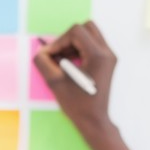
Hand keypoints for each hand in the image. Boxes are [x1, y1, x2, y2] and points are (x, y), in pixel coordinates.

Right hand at [33, 21, 117, 136]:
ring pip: (90, 35)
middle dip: (68, 38)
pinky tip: (69, 64)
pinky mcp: (107, 62)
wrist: (94, 121)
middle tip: (57, 54)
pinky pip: (92, 45)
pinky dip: (79, 49)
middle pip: (86, 28)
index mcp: (98, 55)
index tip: (50, 55)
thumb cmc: (77, 104)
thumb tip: (40, 51)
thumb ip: (43, 62)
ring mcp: (109, 57)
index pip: (76, 32)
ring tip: (61, 60)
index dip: (59, 41)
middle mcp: (107, 52)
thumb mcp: (55, 82)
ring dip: (73, 43)